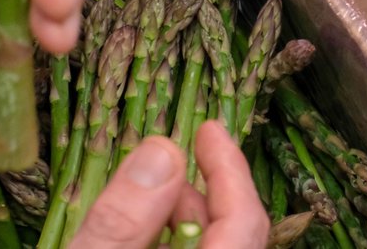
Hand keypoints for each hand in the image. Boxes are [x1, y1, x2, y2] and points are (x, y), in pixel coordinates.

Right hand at [70, 121, 270, 247]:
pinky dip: (167, 246)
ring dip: (177, 222)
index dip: (229, 169)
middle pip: (233, 235)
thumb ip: (122, 222)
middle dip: (197, 193)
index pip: (243, 220)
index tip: (209, 129)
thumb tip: (162, 152)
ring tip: (134, 202)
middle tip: (159, 163)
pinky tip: (135, 237)